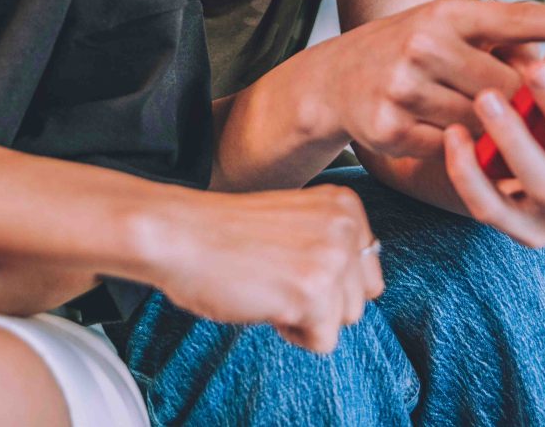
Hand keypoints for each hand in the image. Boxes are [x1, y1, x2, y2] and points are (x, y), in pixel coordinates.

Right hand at [139, 185, 382, 354]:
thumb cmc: (225, 233)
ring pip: (346, 320)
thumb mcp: (296, 221)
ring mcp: (332, 257)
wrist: (177, 234)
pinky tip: (265, 302)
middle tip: (276, 276)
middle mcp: (347, 225)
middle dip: (322, 300)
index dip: (325, 278)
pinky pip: (324, 341)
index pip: (366, 268)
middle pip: (362, 297)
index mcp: (345, 204)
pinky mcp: (313, 292)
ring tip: (269, 286)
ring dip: (308, 316)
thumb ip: (333, 241)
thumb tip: (368, 285)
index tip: (286, 259)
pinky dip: (293, 334)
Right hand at [317, 0, 544, 158]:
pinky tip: (495, 163)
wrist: (331, 80)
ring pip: (482, 124)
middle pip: (507, 84)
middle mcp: (423, 43)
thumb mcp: (447, 26)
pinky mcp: (390, 128)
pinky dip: (477, 158)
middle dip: (542, 104)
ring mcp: (403, 86)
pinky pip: (454, 151)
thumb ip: (501, 38)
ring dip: (513, 138)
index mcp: (446, 13)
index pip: (517, 17)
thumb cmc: (408, 51)